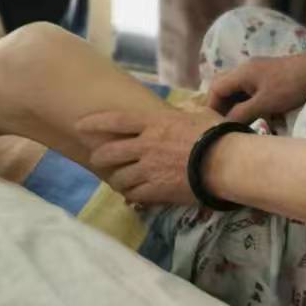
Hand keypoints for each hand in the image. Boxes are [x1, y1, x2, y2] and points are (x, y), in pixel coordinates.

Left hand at [77, 105, 224, 206]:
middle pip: (110, 152)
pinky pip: (134, 194)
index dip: (95, 123)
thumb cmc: (216, 135)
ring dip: (116, 179)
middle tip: (97, 158)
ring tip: (118, 181)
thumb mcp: (199, 115)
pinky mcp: (156, 189)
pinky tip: (132, 196)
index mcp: (154, 123)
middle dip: (99, 156)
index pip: (116, 121)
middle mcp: (145, 145)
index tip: (80, 125)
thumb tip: (183, 109)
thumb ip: (185, 112)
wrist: (225, 163)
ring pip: (119, 176)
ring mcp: (149, 169)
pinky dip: (131, 195)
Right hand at [206, 51, 305, 121]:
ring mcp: (257, 72)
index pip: (215, 88)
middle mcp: (245, 69)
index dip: (211, 107)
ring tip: (237, 124)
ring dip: (234, 106)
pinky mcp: (267, 77)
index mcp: (242, 72)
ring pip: (236, 90)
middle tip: (223, 126)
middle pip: (223, 87)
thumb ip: (241, 113)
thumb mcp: (265, 103)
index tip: (213, 125)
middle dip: (220, 107)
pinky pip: (249, 90)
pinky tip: (253, 116)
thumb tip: (222, 125)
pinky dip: (246, 103)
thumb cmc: (291, 86)